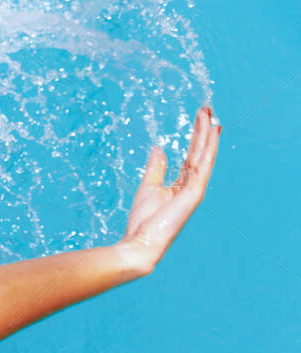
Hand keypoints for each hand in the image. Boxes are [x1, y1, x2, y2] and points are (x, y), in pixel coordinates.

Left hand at [118, 104, 219, 273]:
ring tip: (210, 114)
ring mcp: (194, 190)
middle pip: (200, 153)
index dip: (196, 137)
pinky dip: (208, 149)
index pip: (191, 157)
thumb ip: (156, 167)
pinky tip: (211, 133)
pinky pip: (203, 166)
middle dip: (204, 131)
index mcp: (180, 186)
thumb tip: (159, 147)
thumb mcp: (148, 187)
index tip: (200, 118)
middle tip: (208, 109)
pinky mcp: (194, 194)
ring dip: (208, 134)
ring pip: (204, 156)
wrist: (140, 243)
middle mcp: (191, 186)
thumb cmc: (142, 221)